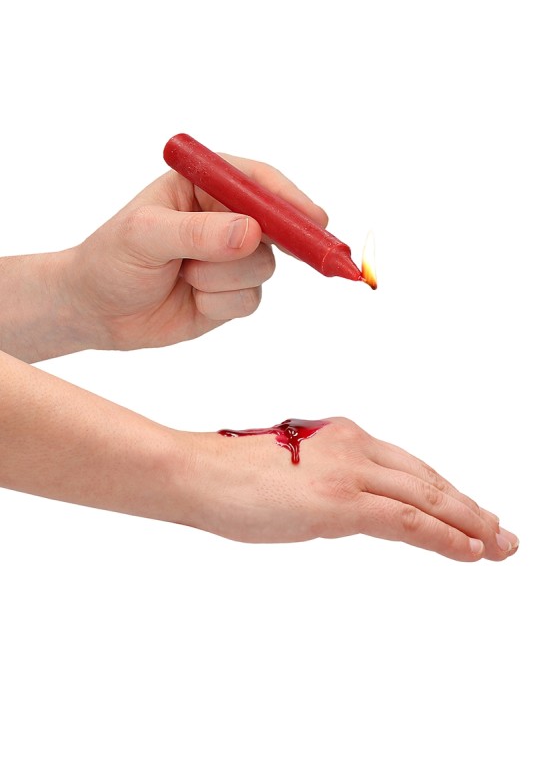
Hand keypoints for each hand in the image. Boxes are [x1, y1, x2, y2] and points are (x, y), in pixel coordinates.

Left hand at [64, 158, 326, 350]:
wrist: (96, 310)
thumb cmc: (111, 260)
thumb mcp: (146, 236)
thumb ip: (198, 232)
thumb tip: (252, 233)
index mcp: (205, 185)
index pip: (258, 183)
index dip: (290, 201)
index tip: (315, 221)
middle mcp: (225, 217)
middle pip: (274, 229)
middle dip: (254, 248)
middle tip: (254, 257)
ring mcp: (230, 257)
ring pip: (263, 268)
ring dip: (224, 279)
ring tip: (185, 277)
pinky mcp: (230, 293)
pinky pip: (249, 300)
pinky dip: (221, 304)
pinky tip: (192, 298)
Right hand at [185, 418, 517, 561]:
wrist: (197, 472)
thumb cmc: (229, 476)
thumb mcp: (288, 475)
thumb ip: (323, 485)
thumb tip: (342, 508)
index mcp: (342, 437)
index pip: (408, 467)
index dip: (444, 491)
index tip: (467, 510)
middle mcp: (355, 446)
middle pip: (427, 479)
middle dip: (468, 509)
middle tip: (500, 532)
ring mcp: (350, 471)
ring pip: (427, 498)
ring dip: (469, 524)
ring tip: (498, 546)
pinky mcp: (341, 500)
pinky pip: (408, 521)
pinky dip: (445, 536)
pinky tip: (470, 551)